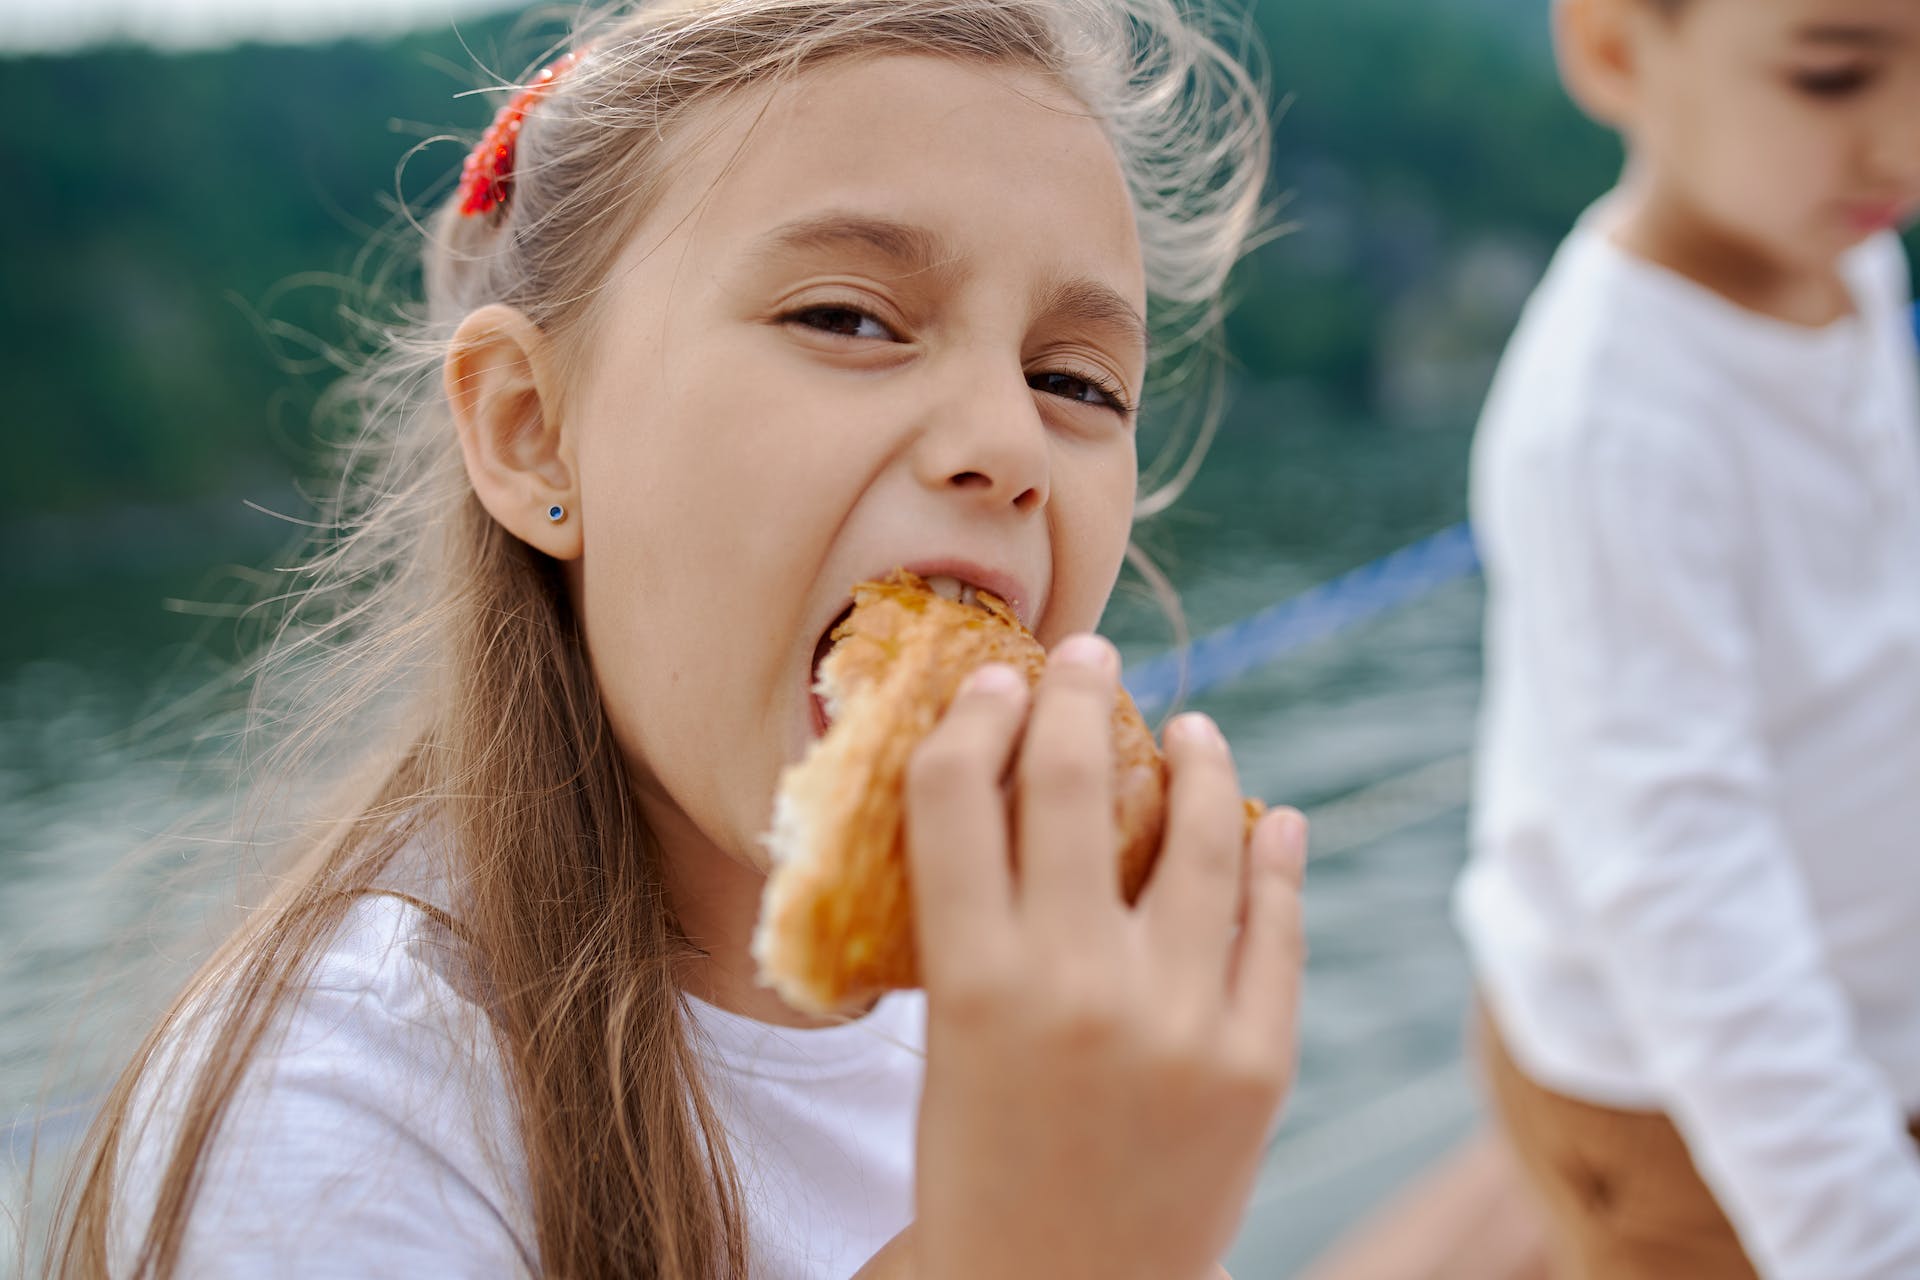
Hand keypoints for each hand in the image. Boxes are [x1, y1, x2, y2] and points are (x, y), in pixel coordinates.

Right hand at [903, 634, 1307, 1279]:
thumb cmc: (975, 1171)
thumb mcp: (943, 1046)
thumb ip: (971, 926)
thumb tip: (1009, 787)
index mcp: (969, 984)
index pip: (957, 794)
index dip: (974, 716)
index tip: (992, 681)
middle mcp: (1074, 988)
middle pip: (1074, 783)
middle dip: (1077, 694)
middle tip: (1085, 655)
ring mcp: (1179, 1023)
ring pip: (1200, 836)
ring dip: (1198, 759)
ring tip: (1195, 726)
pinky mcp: (1259, 1063)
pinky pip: (1275, 926)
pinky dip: (1277, 859)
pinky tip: (1275, 819)